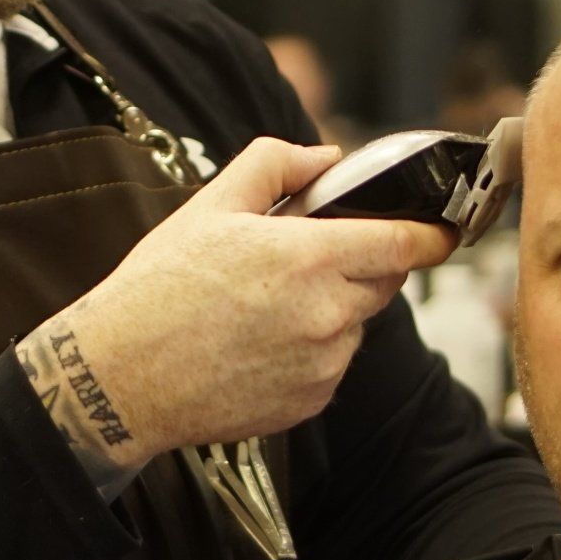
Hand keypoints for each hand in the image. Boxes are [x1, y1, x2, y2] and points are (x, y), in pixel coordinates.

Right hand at [17, 138, 453, 469]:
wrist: (119, 379)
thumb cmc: (158, 289)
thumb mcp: (211, 206)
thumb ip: (276, 164)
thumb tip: (328, 157)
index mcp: (310, 259)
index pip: (404, 244)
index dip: (429, 234)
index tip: (441, 230)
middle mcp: (327, 316)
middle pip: (383, 283)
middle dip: (361, 265)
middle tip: (305, 260)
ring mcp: (322, 366)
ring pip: (355, 326)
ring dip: (331, 310)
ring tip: (263, 308)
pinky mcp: (309, 402)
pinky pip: (330, 367)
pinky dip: (310, 352)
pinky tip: (256, 345)